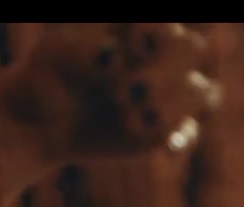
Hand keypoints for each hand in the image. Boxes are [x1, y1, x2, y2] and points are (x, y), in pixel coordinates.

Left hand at [0, 23, 220, 165]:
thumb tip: (111, 55)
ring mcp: (167, 95)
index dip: (154, 32)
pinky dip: (180, 137)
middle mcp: (159, 58)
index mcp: (137, 29)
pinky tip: (166, 145)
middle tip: (133, 87)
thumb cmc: (47, 75)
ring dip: (176, 101)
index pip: (165, 24)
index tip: (128, 45)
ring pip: (202, 92)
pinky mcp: (164, 132)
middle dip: (167, 65)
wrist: (41, 119)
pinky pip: (188, 133)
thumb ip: (83, 48)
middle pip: (192, 49)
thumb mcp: (54, 52)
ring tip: (136, 112)